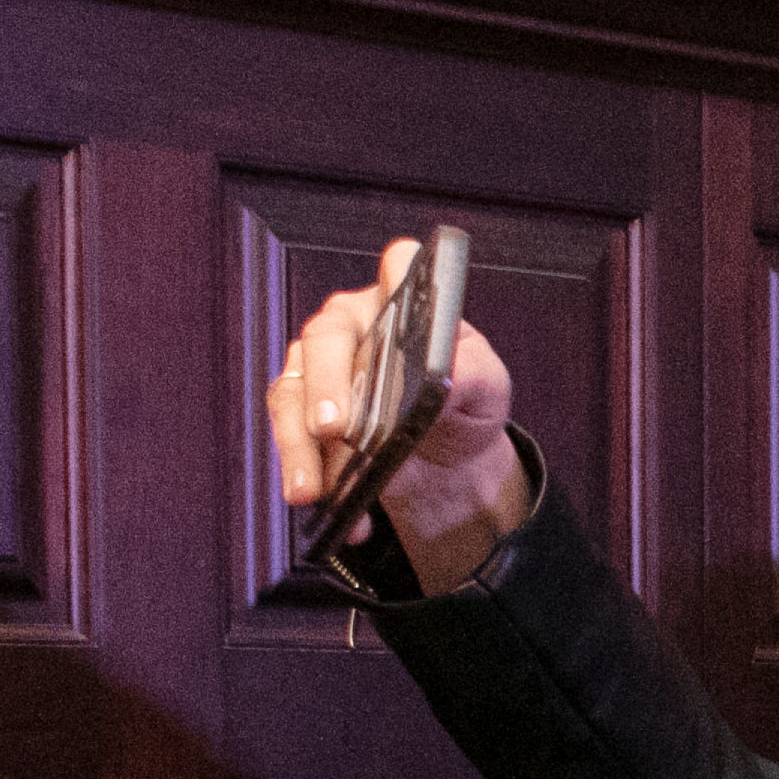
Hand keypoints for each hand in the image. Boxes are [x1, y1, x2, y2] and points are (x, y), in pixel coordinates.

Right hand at [264, 238, 529, 587]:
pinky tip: (331, 508)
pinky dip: (307, 475)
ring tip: (311, 489)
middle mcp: (353, 325)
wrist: (449, 457)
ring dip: (298, 445)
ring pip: (293, 394)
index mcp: (402, 303)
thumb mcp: (485, 388)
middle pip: (324, 339)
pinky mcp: (305, 413)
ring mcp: (322, 369)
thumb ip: (468, 373)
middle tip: (333, 427)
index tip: (394, 292)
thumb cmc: (464, 404)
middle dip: (326, 385)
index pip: (398, 270)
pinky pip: (293, 440)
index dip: (396, 275)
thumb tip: (437, 379)